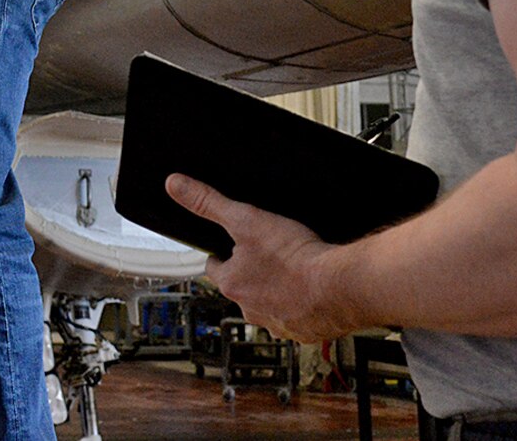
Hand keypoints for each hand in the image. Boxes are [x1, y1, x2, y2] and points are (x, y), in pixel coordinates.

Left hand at [165, 174, 357, 340]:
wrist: (339, 286)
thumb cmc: (296, 259)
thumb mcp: (247, 219)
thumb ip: (210, 203)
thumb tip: (176, 186)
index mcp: (233, 284)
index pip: (216, 267)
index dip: (222, 253)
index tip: (227, 248)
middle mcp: (250, 309)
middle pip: (243, 287)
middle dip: (251, 273)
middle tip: (266, 256)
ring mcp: (278, 322)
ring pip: (269, 304)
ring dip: (276, 291)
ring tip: (291, 271)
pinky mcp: (304, 330)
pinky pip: (297, 317)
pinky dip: (301, 305)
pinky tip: (311, 288)